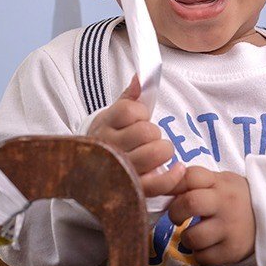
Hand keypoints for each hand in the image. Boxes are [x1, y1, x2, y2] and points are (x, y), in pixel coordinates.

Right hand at [87, 76, 184, 196]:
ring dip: (163, 151)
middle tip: (147, 139)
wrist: (88, 171)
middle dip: (154, 132)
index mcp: (105, 126)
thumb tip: (141, 76)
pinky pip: (160, 183)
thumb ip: (130, 95)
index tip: (136, 119)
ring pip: (154, 154)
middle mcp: (110, 148)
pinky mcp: (134, 190)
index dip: (140, 112)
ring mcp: (122, 170)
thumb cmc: (110, 138)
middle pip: (146, 132)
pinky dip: (173, 175)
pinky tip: (177, 168)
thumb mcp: (113, 114)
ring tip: (156, 152)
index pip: (131, 111)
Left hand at [167, 166, 255, 265]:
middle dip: (175, 212)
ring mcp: (230, 228)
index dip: (173, 184)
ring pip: (193, 237)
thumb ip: (194, 182)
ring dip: (186, 238)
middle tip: (177, 217)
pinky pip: (203, 257)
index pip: (191, 176)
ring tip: (194, 235)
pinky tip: (207, 246)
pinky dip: (200, 254)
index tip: (171, 194)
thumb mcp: (219, 182)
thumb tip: (161, 187)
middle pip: (190, 203)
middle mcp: (225, 204)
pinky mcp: (232, 251)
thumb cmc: (234, 198)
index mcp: (219, 183)